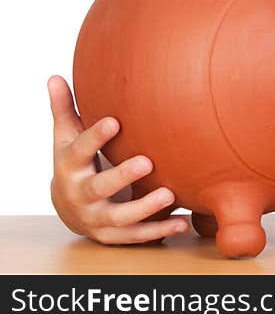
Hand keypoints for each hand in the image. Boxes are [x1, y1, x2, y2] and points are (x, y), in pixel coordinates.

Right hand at [48, 74, 188, 243]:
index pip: (81, 150)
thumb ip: (64, 108)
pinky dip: (159, 232)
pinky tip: (181, 223)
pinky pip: (136, 236)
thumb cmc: (74, 161)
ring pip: (120, 217)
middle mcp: (81, 195)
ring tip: (169, 194)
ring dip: (145, 208)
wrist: (67, 206)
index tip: (114, 121)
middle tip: (147, 162)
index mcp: (70, 166)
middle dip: (122, 176)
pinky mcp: (112, 235)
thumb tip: (54, 76)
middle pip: (100, 187)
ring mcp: (96, 217)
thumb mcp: (65, 136)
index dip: (95, 137)